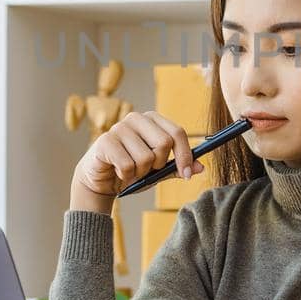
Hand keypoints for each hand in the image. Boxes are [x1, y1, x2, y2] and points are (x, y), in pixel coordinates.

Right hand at [70, 111, 202, 215]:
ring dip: (141, 173)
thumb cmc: (132, 171)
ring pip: (146, 158)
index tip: (187, 174)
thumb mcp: (158, 171)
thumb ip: (177, 167)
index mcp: (152, 120)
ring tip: (131, 172)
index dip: (185, 155)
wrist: (100, 180)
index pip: (177, 132)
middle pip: (164, 143)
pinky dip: (126, 177)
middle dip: (159, 164)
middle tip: (148, 170)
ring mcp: (119, 128)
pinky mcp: (105, 141)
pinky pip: (127, 166)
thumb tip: (201, 167)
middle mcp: (136, 118)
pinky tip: (119, 173)